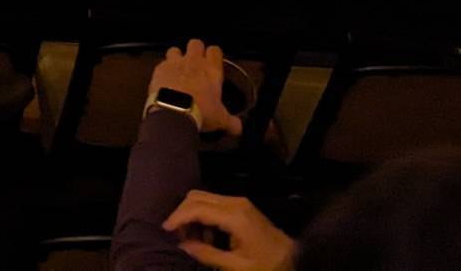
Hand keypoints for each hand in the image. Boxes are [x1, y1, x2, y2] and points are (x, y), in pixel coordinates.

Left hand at [149, 38, 241, 135]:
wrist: (174, 112)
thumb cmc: (202, 112)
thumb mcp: (220, 119)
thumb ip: (231, 121)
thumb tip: (238, 128)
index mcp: (211, 69)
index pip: (215, 50)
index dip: (214, 55)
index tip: (213, 62)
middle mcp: (193, 61)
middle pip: (195, 43)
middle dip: (196, 50)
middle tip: (195, 64)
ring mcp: (175, 63)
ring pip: (175, 50)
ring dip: (177, 57)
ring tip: (177, 70)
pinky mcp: (159, 68)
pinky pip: (162, 63)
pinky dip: (164, 70)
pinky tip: (164, 80)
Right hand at [161, 192, 295, 270]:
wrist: (296, 260)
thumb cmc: (266, 266)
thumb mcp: (236, 267)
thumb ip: (207, 254)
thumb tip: (182, 245)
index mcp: (234, 216)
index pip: (196, 207)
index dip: (177, 217)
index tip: (164, 230)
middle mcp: (234, 202)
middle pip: (196, 196)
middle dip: (182, 214)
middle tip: (176, 236)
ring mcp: (239, 202)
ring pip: (203, 198)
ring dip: (192, 215)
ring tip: (192, 241)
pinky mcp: (241, 206)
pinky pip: (213, 204)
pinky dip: (203, 216)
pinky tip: (207, 238)